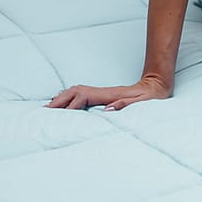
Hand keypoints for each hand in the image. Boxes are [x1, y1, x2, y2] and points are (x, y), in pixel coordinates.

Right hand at [46, 75, 171, 110]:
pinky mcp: (104, 94)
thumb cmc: (151, 96)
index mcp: (110, 94)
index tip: (60, 115)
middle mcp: (103, 91)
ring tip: (49, 107)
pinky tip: (64, 103)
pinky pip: (82, 94)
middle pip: (75, 91)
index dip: (71, 105)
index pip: (83, 97)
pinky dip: (70, 97)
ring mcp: (103, 92)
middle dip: (60, 100)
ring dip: (62, 97)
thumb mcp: (142, 102)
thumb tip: (108, 109)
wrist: (157, 85)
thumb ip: (126, 105)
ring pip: (77, 91)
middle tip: (45, 111)